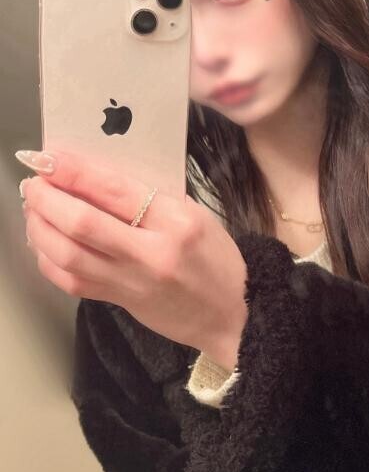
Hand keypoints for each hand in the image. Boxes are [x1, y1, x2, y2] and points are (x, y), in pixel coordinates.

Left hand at [17, 149, 247, 370]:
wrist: (232, 313)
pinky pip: (70, 282)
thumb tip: (97, 179)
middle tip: (33, 182)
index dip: (75, 172)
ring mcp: (132, 281)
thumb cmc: (217, 259)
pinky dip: (48, 259)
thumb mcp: (194, 215)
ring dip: (40, 227)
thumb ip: (150, 198)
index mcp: (177, 222)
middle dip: (48, 198)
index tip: (50, 158)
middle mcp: (152, 253)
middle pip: (82, 223)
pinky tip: (44, 242)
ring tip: (34, 208)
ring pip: (68, 254)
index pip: (115, 190)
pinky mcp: (119, 301)